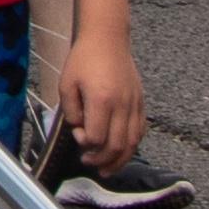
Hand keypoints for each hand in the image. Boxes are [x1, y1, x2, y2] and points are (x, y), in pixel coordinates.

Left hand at [52, 29, 144, 172]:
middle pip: (116, 145)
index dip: (85, 144)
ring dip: (119, 160)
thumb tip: (80, 130)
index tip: (76, 135)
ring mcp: (134, 104)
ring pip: (132, 143)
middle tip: (88, 161)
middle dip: (101, 160)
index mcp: (102, 100)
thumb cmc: (83, 59)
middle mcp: (122, 105)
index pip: (97, 137)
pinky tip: (121, 152)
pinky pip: (140, 131)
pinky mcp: (141, 102)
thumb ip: (71, 111)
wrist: (107, 39)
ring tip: (106, 169)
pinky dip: (131, 146)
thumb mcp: (67, 83)